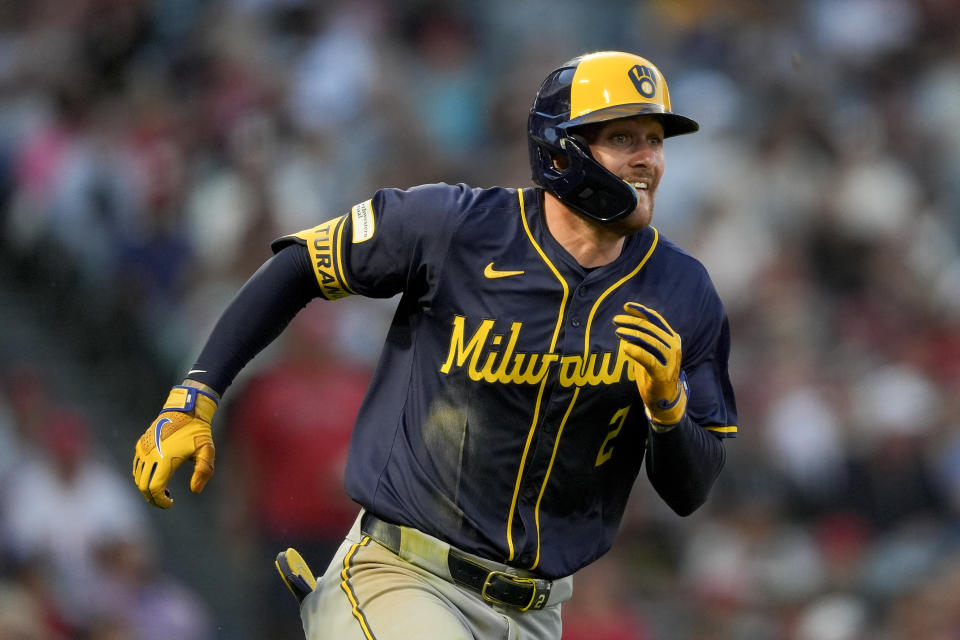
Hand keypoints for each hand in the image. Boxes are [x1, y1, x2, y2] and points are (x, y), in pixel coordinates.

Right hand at [133, 385, 217, 507]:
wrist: (185, 409)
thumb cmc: (198, 431)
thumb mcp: (207, 450)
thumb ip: (203, 471)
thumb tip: (195, 490)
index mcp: (165, 458)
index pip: (154, 488)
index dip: (160, 501)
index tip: (170, 504)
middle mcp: (150, 454)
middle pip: (143, 486)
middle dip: (152, 498)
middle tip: (166, 501)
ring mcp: (143, 449)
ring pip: (138, 477)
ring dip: (147, 487)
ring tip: (164, 490)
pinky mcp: (141, 444)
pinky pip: (136, 466)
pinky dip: (143, 476)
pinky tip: (156, 477)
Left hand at [613, 302, 687, 426]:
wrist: (665, 399)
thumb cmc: (655, 373)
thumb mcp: (650, 352)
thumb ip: (643, 339)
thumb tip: (626, 323)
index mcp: (671, 338)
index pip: (656, 319)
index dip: (641, 311)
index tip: (626, 306)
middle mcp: (673, 346)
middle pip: (650, 328)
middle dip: (631, 321)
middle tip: (616, 320)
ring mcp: (670, 360)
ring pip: (649, 340)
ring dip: (631, 334)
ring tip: (618, 331)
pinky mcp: (663, 373)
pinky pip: (648, 358)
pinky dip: (636, 351)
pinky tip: (625, 347)